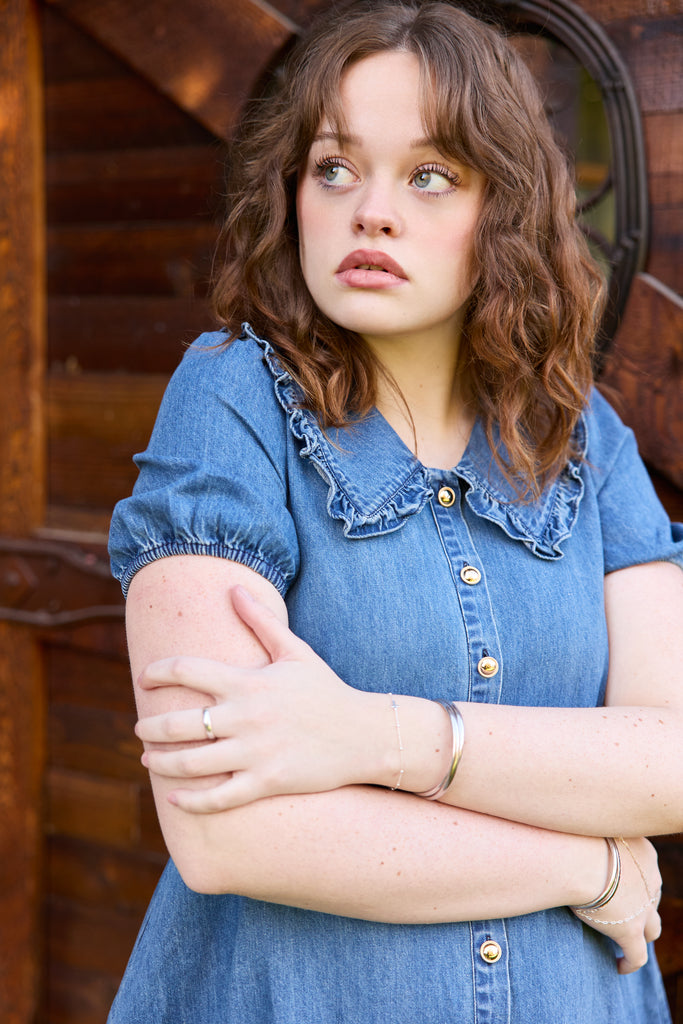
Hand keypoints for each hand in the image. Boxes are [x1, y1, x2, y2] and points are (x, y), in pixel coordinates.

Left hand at [135, 586, 391, 810]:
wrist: (363, 734)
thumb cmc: (326, 690)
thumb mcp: (295, 651)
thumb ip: (260, 620)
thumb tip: (233, 588)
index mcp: (249, 682)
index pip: (188, 669)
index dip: (158, 671)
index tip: (144, 676)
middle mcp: (246, 717)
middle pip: (179, 722)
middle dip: (150, 726)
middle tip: (139, 727)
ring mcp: (256, 752)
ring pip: (192, 763)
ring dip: (161, 762)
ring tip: (148, 758)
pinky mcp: (267, 782)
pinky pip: (220, 798)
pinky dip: (192, 802)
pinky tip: (175, 798)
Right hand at [571, 836, 661, 974]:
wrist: (577, 857)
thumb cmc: (574, 835)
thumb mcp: (589, 827)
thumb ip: (590, 835)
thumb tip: (568, 829)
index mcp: (643, 853)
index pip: (644, 868)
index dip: (633, 876)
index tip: (616, 879)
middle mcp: (651, 880)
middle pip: (651, 897)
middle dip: (641, 904)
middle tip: (620, 907)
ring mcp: (643, 908)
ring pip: (652, 928)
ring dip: (642, 933)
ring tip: (627, 940)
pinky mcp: (630, 931)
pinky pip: (637, 955)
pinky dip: (630, 962)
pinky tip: (618, 966)